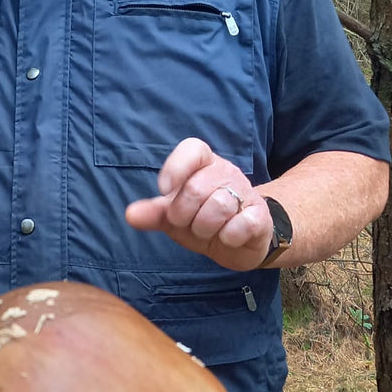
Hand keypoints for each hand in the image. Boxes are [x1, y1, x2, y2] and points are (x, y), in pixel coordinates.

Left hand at [125, 137, 273, 270]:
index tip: (164, 190)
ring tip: (206, 231)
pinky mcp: (260, 216)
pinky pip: (242, 224)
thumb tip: (130, 215)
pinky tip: (228, 237)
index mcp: (204, 165)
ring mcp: (246, 193)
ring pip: (220, 206)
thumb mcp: (176, 217)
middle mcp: (226, 173)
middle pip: (196, 188)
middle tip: (186, 223)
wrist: (240, 241)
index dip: (175, 168)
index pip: (193, 149)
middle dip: (184, 214)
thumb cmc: (203, 220)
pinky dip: (228, 236)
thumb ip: (154, 213)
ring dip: (205, 228)